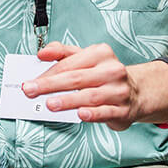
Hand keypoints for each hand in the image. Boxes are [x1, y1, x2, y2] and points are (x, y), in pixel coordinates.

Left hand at [22, 42, 138, 130]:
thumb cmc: (104, 75)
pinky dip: (92, 114)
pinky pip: (106, 112)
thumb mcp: (86, 58)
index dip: (48, 73)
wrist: (137, 92)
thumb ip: (62, 52)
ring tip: (50, 104)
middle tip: (31, 91)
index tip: (30, 81)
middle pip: (76, 78)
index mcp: (101, 54)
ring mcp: (118, 91)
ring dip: (68, 101)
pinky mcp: (123, 110)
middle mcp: (112, 70)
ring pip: (89, 96)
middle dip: (51, 85)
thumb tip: (42, 53)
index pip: (70, 64)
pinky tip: (80, 114)